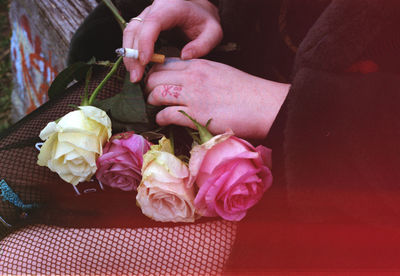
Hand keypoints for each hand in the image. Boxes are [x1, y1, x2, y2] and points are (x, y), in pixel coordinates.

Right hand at [123, 0, 221, 82]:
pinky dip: (131, 53)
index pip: (152, 23)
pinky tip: (135, 69)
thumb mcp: (213, 32)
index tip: (145, 61)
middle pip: (135, 29)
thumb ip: (203, 45)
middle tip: (136, 77)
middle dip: (133, 55)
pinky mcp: (143, 24)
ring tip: (134, 76)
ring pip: (130, 33)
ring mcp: (146, 15)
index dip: (145, 42)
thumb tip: (184, 57)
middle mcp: (154, 9)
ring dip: (129, 55)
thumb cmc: (205, 21)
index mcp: (171, 7)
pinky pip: (132, 37)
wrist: (198, 10)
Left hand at [145, 58, 289, 138]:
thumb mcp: (220, 72)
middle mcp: (193, 77)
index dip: (154, 73)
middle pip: (155, 77)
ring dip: (151, 102)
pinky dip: (160, 118)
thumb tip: (184, 81)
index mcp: (199, 65)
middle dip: (148, 87)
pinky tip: (162, 120)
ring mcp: (193, 95)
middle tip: (149, 96)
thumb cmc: (246, 91)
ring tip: (154, 107)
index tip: (153, 83)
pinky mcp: (195, 115)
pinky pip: (166, 114)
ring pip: (156, 93)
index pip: (165, 64)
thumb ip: (200, 74)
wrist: (263, 105)